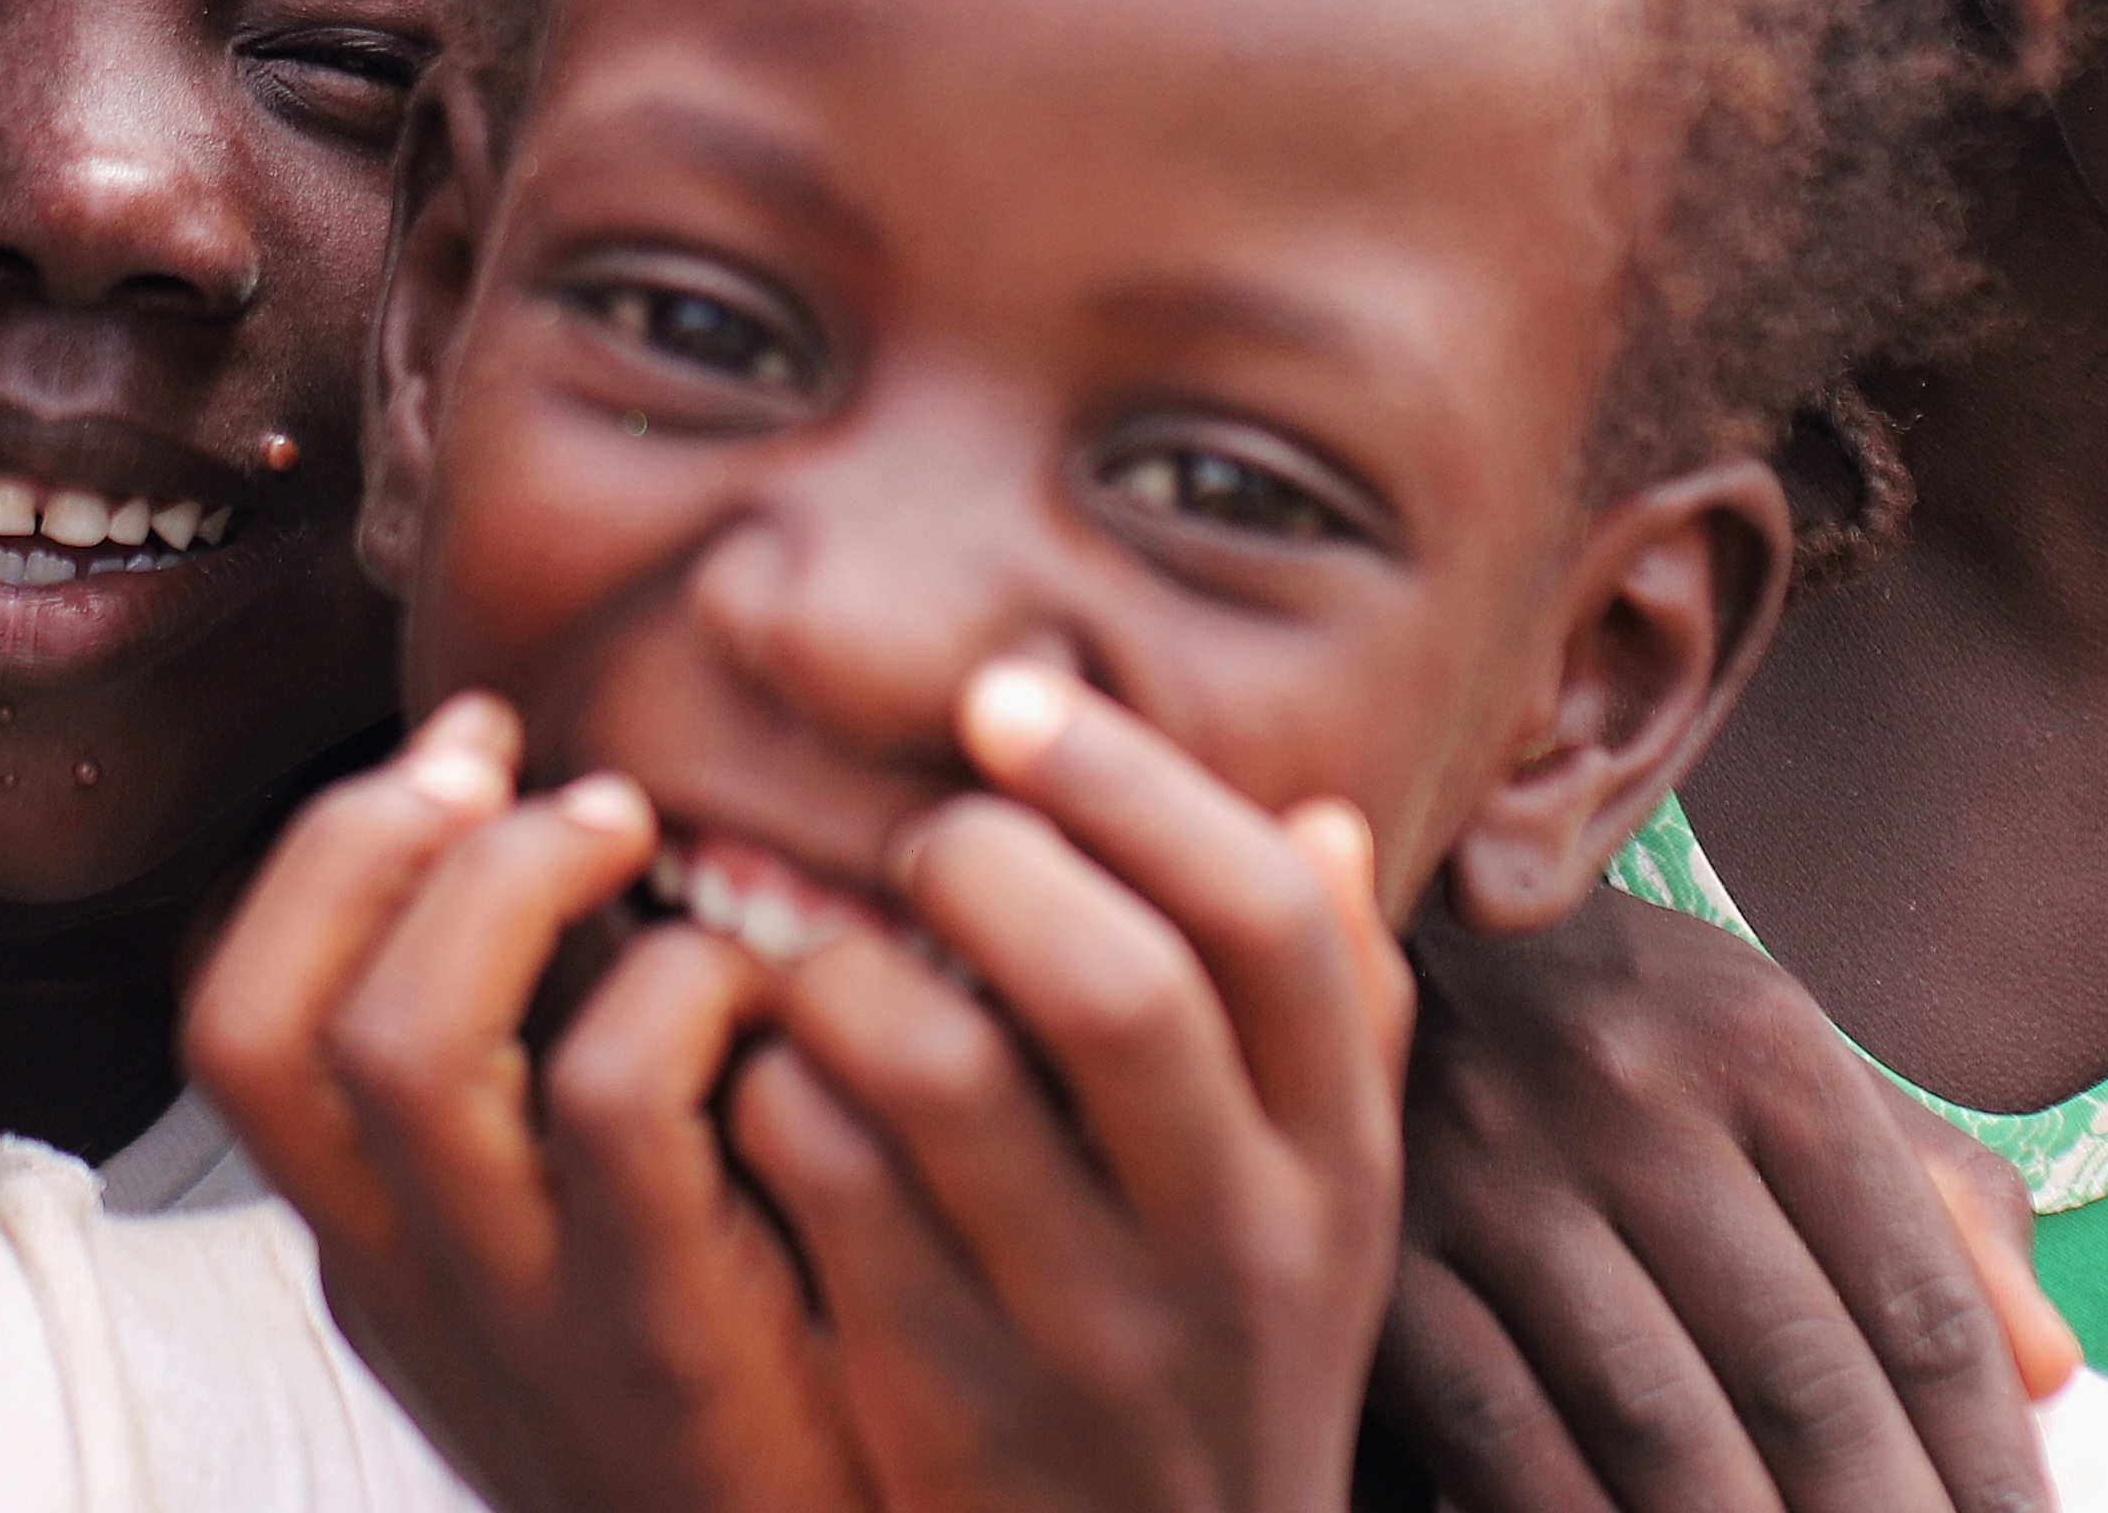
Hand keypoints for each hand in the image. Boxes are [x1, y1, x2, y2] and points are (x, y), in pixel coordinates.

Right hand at [188, 693, 876, 1512]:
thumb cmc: (766, 1395)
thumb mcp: (589, 1258)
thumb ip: (554, 1097)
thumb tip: (574, 842)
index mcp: (377, 1250)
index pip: (233, 1023)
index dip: (321, 854)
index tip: (458, 758)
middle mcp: (408, 1283)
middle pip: (257, 1022)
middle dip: (372, 836)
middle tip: (519, 767)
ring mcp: (521, 1320)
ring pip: (404, 1043)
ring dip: (513, 881)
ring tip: (627, 831)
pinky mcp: (665, 1344)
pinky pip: (617, 1096)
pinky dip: (683, 983)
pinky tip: (760, 987)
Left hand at [719, 662, 1408, 1512]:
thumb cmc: (1206, 1358)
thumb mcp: (1316, 1214)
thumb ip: (1332, 1025)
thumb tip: (1321, 817)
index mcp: (1333, 1166)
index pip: (1272, 922)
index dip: (1132, 780)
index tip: (1006, 701)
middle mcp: (1234, 1248)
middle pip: (1117, 986)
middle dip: (986, 863)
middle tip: (924, 838)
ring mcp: (1089, 1338)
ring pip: (943, 1074)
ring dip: (851, 972)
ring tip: (827, 953)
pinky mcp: (945, 1405)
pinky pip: (829, 1189)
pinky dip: (779, 1096)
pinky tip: (774, 1081)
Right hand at [1377, 890, 2063, 1512]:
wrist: (1365, 937)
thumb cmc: (1621, 1034)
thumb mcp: (1781, 1063)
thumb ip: (1928, 1200)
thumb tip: (2047, 1367)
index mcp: (1758, 1041)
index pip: (1915, 1293)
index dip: (1988, 1459)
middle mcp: (1627, 1086)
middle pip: (1800, 1374)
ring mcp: (1489, 1165)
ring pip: (1656, 1421)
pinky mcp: (1383, 1247)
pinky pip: (1502, 1434)